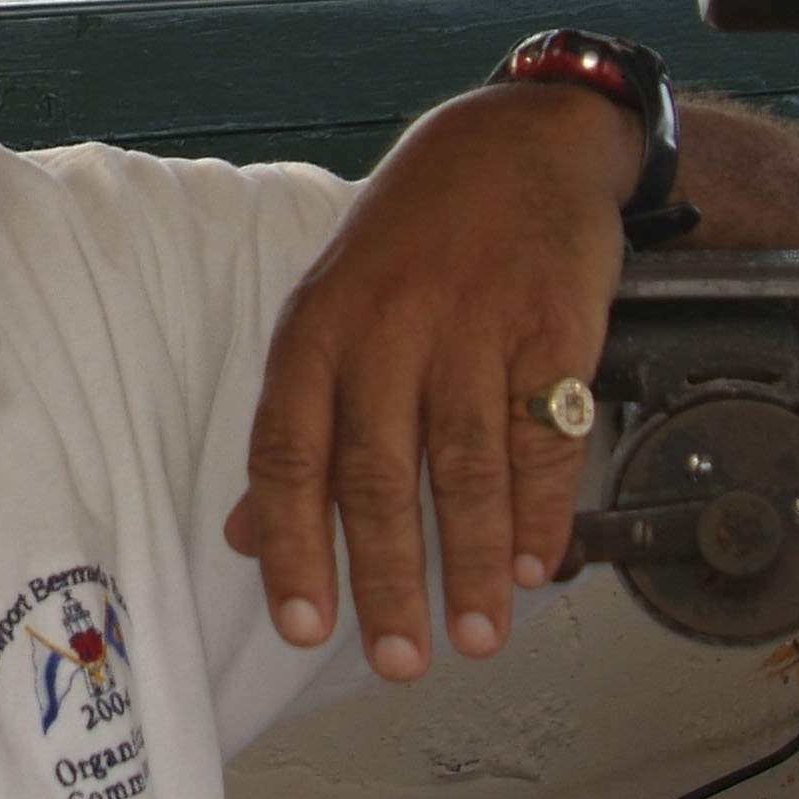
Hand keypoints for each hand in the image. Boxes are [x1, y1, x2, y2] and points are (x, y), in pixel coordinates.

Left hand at [228, 84, 633, 679]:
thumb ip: (296, 425)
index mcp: (317, 328)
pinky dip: (543, 507)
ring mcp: (474, 322)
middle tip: (400, 660)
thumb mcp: (330, 309)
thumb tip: (245, 536)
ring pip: (465, 464)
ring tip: (476, 635)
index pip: (289, 453)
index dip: (294, 547)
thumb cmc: (414, 235)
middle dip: (387, 581)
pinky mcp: (553, 322)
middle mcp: (387, 326)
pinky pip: (544, 432)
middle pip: (378, 474)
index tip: (305, 627)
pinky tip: (537, 563)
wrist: (517, 137)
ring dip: (472, 562)